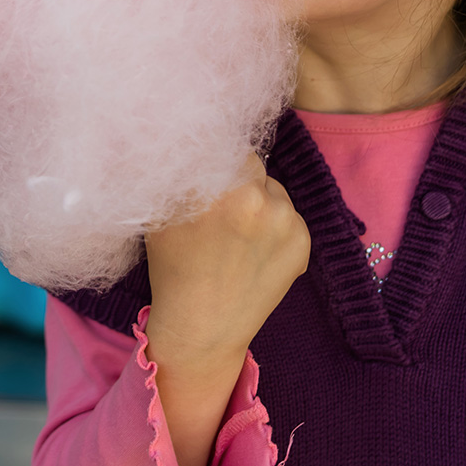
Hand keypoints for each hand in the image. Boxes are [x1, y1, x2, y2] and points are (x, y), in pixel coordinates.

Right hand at [143, 154, 309, 465]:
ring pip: (271, 187)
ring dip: (256, 198)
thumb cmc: (172, 269)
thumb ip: (175, 173)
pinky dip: (272, 224)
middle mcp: (261, 199)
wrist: (202, 330)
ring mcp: (287, 222)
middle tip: (216, 205)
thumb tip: (176, 135)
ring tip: (233, 234)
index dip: (212, 154)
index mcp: (222, 188)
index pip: (224, 144)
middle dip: (233, 176)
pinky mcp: (304, 243)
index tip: (204, 167)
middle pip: (250, 162)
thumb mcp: (160, 214)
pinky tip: (250, 250)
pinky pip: (287, 214)